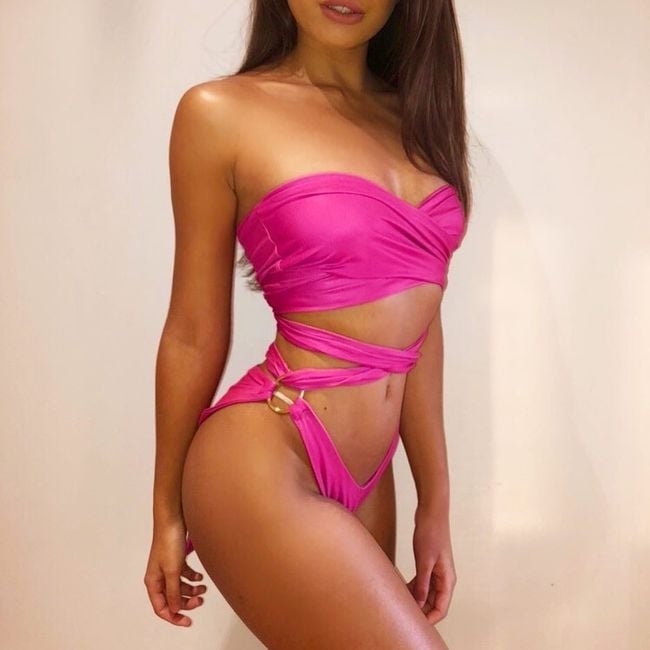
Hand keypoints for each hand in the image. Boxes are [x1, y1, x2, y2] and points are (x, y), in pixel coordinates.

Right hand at [144, 520, 206, 626]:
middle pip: (172, 598)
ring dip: (192, 590)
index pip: (161, 607)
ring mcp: (168, 567)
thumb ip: (173, 591)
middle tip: (200, 601)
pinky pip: (184, 574)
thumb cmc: (168, 541)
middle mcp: (159, 576)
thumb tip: (174, 608)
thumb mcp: (172, 571)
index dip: (174, 616)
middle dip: (186, 602)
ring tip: (203, 588)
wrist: (173, 519)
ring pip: (180, 587)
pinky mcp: (176, 559)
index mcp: (153, 582)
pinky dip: (193, 577)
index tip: (187, 621)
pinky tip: (200, 576)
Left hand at [406, 506, 456, 624]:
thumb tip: (419, 603)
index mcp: (447, 579)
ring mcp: (437, 571)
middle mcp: (444, 578)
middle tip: (404, 612)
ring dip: (416, 599)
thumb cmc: (431, 533)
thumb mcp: (424, 560)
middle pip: (434, 603)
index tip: (415, 623)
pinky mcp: (430, 565)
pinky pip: (423, 582)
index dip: (430, 618)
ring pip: (428, 593)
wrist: (431, 513)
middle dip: (422, 610)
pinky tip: (403, 588)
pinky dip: (414, 588)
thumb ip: (422, 583)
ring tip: (401, 601)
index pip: (442, 608)